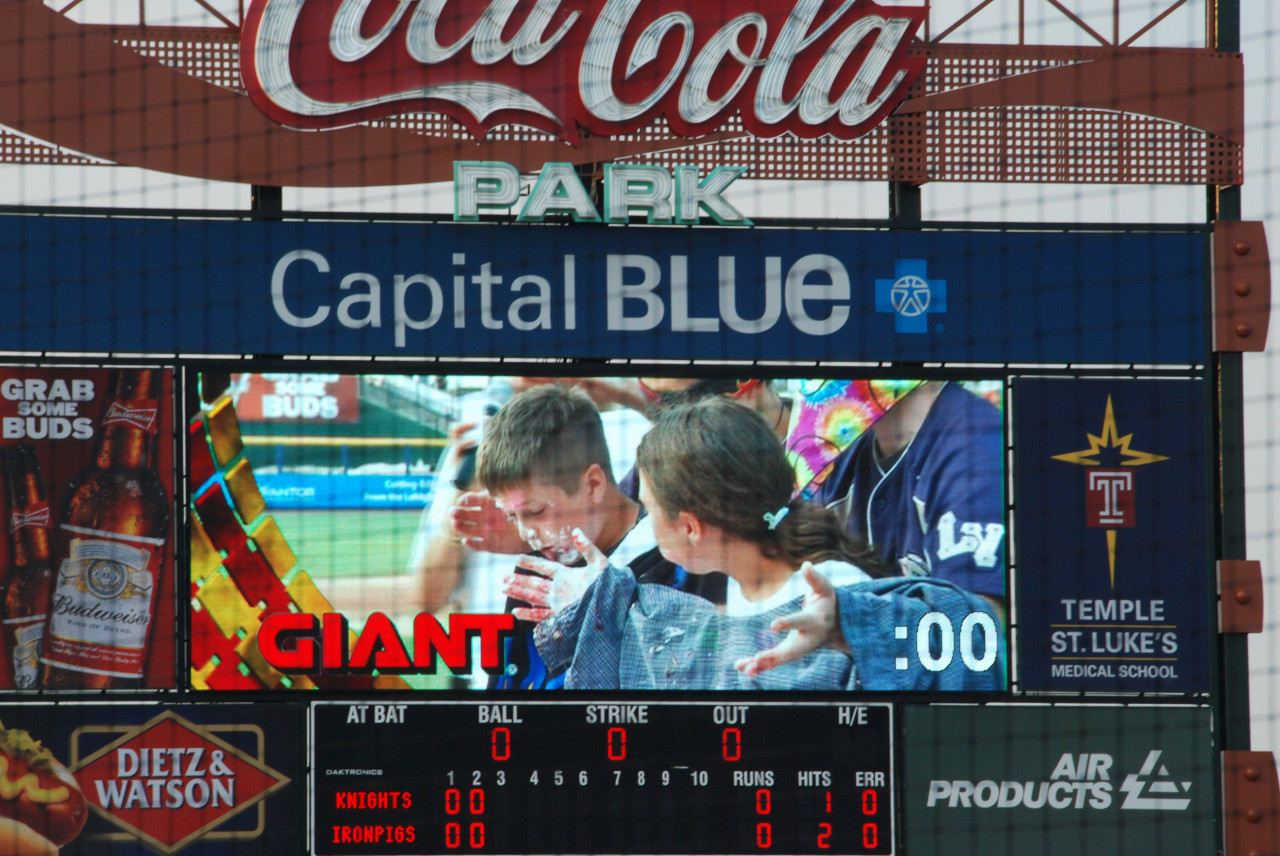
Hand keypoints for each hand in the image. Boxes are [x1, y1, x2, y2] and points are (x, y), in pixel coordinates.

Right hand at [448, 490, 526, 553]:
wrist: (538, 530)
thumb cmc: (527, 510)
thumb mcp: (518, 499)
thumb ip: (508, 494)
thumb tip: (500, 487)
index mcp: (490, 504)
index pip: (475, 499)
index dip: (467, 500)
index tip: (461, 500)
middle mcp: (486, 517)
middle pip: (469, 515)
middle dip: (460, 513)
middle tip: (452, 512)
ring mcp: (488, 531)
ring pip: (471, 530)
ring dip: (462, 527)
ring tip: (455, 524)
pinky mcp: (492, 545)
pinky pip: (480, 545)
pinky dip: (473, 545)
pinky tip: (466, 541)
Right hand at [501, 529, 609, 622]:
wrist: (617, 607)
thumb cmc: (610, 585)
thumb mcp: (599, 563)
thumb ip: (587, 547)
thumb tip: (575, 530)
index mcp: (568, 575)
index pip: (545, 568)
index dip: (532, 563)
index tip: (518, 558)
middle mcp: (560, 589)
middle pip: (535, 583)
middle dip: (519, 580)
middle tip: (502, 577)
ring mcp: (559, 603)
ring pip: (534, 597)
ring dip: (519, 593)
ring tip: (504, 588)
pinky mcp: (561, 616)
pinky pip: (541, 616)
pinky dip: (528, 614)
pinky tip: (516, 612)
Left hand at [734, 563, 849, 674]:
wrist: (838, 628)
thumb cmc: (828, 603)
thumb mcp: (826, 589)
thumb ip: (815, 579)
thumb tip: (806, 565)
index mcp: (815, 621)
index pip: (801, 622)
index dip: (788, 623)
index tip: (772, 625)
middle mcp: (808, 639)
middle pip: (792, 650)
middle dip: (775, 656)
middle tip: (758, 659)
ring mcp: (800, 649)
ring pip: (782, 660)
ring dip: (763, 665)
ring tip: (745, 669)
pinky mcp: (791, 653)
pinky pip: (775, 662)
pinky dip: (760, 665)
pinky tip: (743, 668)